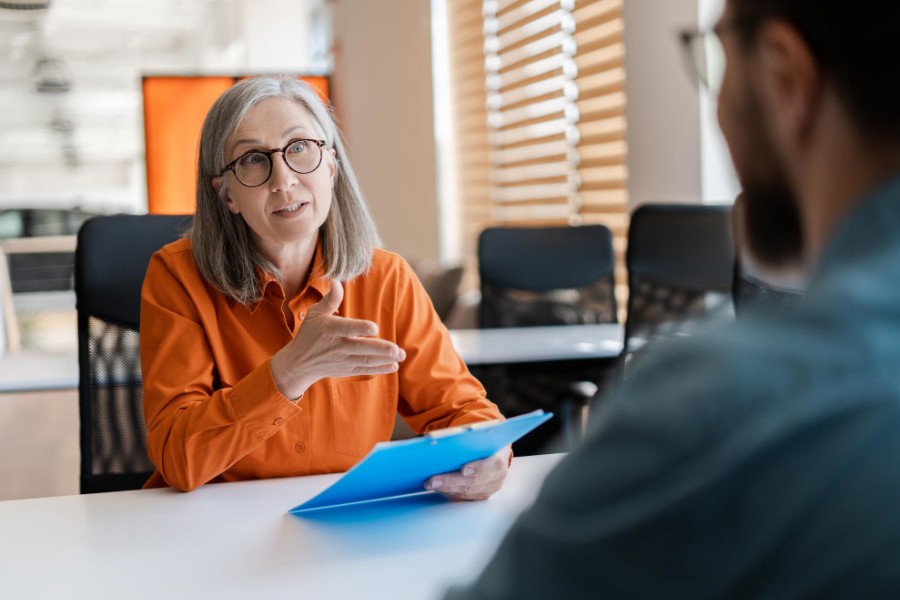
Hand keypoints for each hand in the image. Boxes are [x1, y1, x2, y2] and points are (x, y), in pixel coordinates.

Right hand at [270, 280, 405, 398]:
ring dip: (385, 359)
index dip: (360, 328)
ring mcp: (343, 360)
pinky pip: (365, 370)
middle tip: (397, 350)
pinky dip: (380, 369)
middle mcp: (337, 346)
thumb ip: (330, 299)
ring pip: (366, 360)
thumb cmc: (309, 334)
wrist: (299, 363)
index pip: (346, 328)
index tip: (374, 328)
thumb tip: (336, 281)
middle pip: (361, 348)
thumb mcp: (315, 314)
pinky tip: (394, 366)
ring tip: (401, 355)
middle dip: (380, 349)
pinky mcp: (347, 369)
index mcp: (329, 329)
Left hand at [425, 446, 510, 500]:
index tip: (463, 469)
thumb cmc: (483, 443)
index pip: (492, 464)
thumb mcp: (480, 436)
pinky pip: (464, 498)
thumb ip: (468, 439)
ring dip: (447, 488)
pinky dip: (450, 493)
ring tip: (430, 484)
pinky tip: (438, 488)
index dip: (478, 468)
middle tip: (433, 480)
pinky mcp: (481, 495)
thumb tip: (444, 441)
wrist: (494, 452)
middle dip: (451, 481)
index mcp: (500, 458)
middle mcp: (498, 476)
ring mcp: (490, 488)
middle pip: (474, 482)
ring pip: (467, 492)